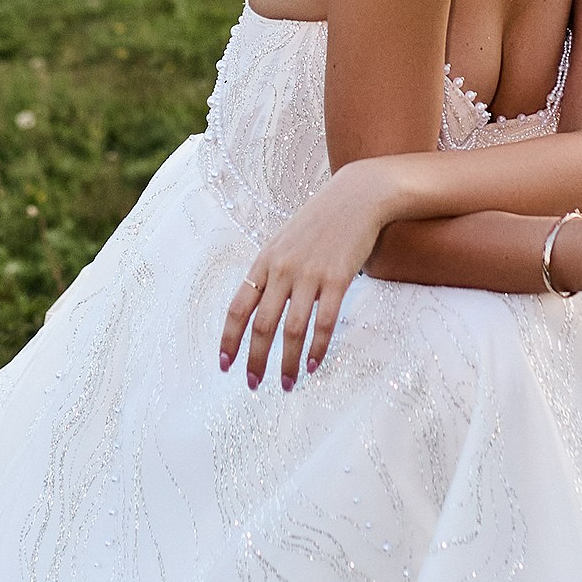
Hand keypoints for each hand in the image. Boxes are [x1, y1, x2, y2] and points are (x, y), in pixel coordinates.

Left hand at [219, 161, 394, 389]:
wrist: (356, 196)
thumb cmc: (320, 221)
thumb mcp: (284, 241)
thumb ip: (271, 271)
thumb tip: (259, 308)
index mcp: (264, 261)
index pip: (237, 307)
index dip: (229, 339)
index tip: (225, 365)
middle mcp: (282, 269)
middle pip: (261, 325)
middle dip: (255, 360)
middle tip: (253, 384)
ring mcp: (310, 274)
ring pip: (292, 329)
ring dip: (287, 362)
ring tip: (287, 384)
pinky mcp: (337, 279)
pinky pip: (324, 322)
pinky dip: (318, 348)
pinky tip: (314, 365)